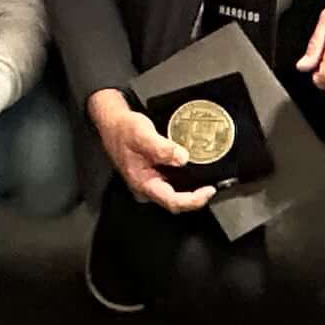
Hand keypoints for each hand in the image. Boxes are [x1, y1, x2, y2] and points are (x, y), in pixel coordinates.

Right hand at [93, 93, 215, 213]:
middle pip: (175, 202)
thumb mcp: (142, 134)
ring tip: (206, 180)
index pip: (172, 202)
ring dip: (191, 189)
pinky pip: (172, 183)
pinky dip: (184, 180)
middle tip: (211, 187)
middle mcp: (146, 187)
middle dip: (195, 197)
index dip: (193, 200)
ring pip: (174, 194)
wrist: (113, 123)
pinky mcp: (152, 175)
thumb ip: (162, 148)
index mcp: (143, 184)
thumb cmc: (122, 130)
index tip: (208, 191)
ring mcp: (149, 182)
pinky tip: (192, 170)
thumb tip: (182, 158)